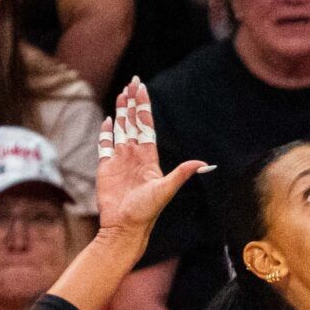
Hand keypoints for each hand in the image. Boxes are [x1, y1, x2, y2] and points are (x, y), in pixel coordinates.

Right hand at [95, 77, 211, 246]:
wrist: (125, 228)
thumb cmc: (146, 212)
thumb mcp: (165, 190)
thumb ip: (182, 174)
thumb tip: (204, 163)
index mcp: (149, 158)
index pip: (147, 125)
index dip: (144, 106)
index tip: (142, 88)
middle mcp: (135, 156)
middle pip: (134, 123)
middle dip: (133, 102)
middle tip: (133, 81)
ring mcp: (120, 161)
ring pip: (121, 130)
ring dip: (121, 113)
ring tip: (122, 94)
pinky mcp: (106, 168)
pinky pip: (105, 145)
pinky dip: (106, 132)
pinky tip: (108, 120)